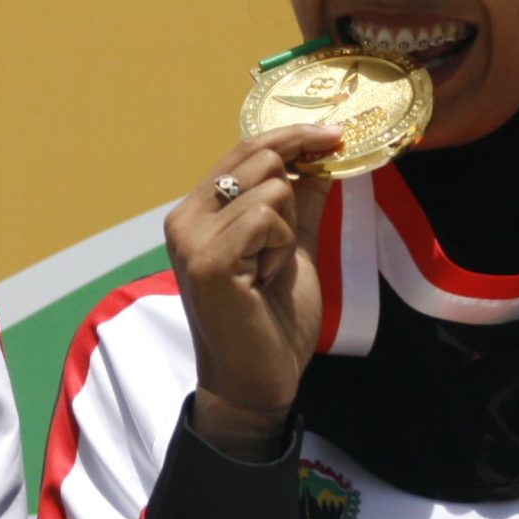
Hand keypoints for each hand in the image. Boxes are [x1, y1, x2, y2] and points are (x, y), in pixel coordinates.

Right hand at [166, 126, 342, 460]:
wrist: (256, 383)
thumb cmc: (271, 322)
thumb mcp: (290, 248)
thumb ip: (301, 203)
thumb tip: (322, 158)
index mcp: (198, 212)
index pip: (245, 150)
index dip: (292, 136)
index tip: (334, 135)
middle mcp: (185, 217)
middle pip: (260, 159)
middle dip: (294, 193)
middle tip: (287, 244)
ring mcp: (191, 237)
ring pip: (270, 188)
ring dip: (285, 232)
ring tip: (267, 274)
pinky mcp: (207, 259)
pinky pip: (265, 218)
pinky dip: (278, 249)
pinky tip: (263, 281)